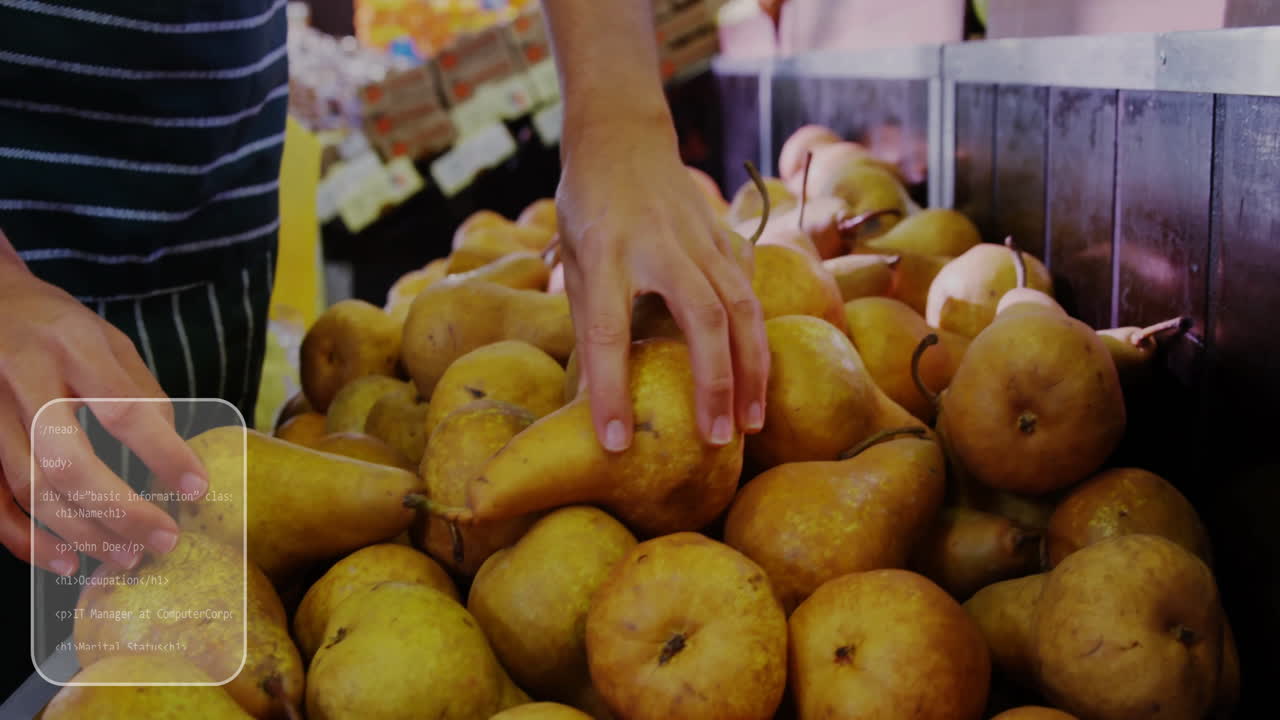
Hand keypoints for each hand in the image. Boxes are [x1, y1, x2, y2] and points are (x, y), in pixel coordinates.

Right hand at [0, 231, 206, 575]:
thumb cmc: (55, 327)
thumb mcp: (106, 339)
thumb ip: (139, 391)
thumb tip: (174, 453)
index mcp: (72, 346)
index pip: (123, 408)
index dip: (163, 454)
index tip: (196, 487)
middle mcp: (22, 377)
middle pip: (68, 460)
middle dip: (119, 510)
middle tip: (162, 541)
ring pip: (30, 487)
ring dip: (81, 532)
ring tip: (125, 556)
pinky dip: (26, 539)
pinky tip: (65, 560)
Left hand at [556, 110, 769, 451]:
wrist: (623, 137)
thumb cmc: (588, 207)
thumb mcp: (573, 260)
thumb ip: (589, 324)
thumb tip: (596, 399)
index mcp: (605, 254)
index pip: (607, 333)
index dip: (610, 392)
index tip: (615, 443)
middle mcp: (659, 245)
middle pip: (701, 318)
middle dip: (715, 382)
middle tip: (718, 439)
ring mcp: (701, 238)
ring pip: (742, 307)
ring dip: (752, 368)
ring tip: (751, 421)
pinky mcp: (725, 238)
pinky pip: (749, 292)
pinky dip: (756, 339)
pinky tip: (757, 378)